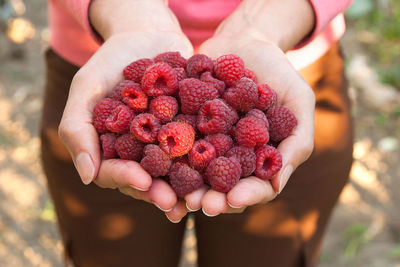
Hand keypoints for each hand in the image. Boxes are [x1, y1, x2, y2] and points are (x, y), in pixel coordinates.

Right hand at [58, 30, 193, 214]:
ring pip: (173, 172)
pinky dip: (208, 163)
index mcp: (111, 147)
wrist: (148, 35)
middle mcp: (138, 151)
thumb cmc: (112, 60)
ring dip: (184, 188)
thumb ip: (77, 128)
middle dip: (158, 192)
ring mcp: (165, 144)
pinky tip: (221, 172)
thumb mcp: (87, 87)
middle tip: (172, 202)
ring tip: (197, 201)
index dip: (126, 178)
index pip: (113, 171)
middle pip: (146, 179)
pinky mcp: (190, 132)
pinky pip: (199, 150)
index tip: (142, 181)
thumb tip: (87, 177)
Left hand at [183, 35, 314, 215]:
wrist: (245, 41)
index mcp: (260, 158)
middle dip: (212, 197)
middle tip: (200, 204)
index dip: (247, 195)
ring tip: (177, 192)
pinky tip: (156, 161)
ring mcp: (207, 142)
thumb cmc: (279, 73)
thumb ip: (296, 141)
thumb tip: (278, 183)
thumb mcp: (298, 102)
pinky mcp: (186, 126)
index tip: (234, 199)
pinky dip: (166, 153)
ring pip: (196, 171)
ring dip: (187, 184)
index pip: (257, 187)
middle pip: (223, 186)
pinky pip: (175, 142)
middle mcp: (232, 156)